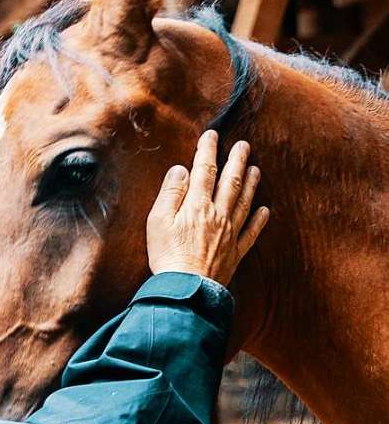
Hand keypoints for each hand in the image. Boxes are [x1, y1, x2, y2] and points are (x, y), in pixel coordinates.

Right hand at [146, 130, 268, 285]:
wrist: (186, 288)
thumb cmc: (166, 255)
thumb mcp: (158, 221)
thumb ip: (170, 193)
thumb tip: (181, 170)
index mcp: (197, 205)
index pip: (204, 171)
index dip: (208, 150)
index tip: (212, 135)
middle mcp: (217, 215)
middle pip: (230, 182)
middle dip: (237, 161)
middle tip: (244, 145)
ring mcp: (229, 233)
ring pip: (244, 202)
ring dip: (251, 184)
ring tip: (256, 169)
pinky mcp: (234, 252)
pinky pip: (251, 232)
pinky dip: (260, 220)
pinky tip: (265, 210)